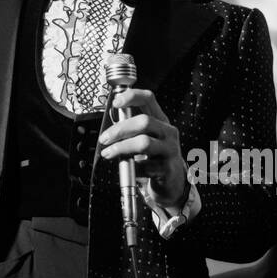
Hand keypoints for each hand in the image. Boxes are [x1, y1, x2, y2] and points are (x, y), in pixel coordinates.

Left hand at [98, 88, 187, 206]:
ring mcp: (170, 150)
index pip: (148, 99)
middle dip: (120, 129)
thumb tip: (108, 130)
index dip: (131, 96)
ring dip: (121, 148)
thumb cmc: (154, 156)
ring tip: (108, 153)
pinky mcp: (168, 168)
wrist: (172, 181)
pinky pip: (146, 166)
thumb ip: (130, 130)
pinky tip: (129, 169)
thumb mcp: (147, 138)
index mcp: (161, 120)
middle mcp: (168, 132)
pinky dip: (133, 168)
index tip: (115, 102)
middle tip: (104, 139)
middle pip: (144, 121)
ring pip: (144, 143)